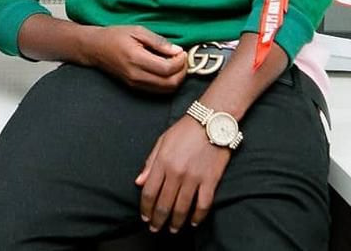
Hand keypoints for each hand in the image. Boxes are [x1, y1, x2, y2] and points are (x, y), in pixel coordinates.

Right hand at [82, 25, 187, 92]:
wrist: (95, 48)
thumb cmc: (115, 36)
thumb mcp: (137, 30)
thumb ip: (158, 41)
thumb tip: (178, 50)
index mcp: (136, 58)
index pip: (167, 68)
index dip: (180, 62)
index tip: (183, 52)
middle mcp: (136, 75)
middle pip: (169, 83)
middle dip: (182, 72)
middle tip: (183, 59)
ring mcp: (135, 84)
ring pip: (166, 89)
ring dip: (177, 79)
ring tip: (177, 64)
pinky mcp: (135, 87)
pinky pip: (158, 90)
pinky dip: (168, 83)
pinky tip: (167, 70)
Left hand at [135, 116, 229, 232]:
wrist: (211, 121)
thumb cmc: (184, 130)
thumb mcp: (162, 141)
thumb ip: (150, 163)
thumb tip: (139, 182)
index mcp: (162, 162)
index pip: (149, 192)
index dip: (145, 208)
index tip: (144, 217)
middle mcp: (176, 172)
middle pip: (164, 203)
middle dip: (158, 219)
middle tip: (155, 229)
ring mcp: (194, 178)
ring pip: (182, 208)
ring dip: (176, 222)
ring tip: (173, 229)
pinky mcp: (210, 180)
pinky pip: (203, 204)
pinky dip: (198, 217)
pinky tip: (193, 222)